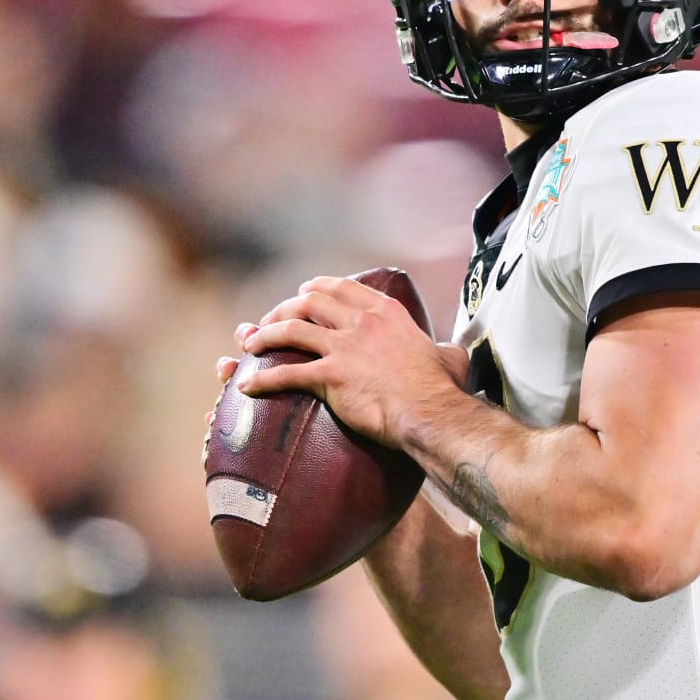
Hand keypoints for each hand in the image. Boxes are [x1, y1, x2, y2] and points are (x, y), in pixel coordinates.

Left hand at [211, 276, 467, 447]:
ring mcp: (344, 347)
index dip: (317, 287)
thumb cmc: (441, 389)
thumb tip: (451, 353)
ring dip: (266, 334)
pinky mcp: (331, 376)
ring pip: (291, 330)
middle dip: (284, 307)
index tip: (304, 291)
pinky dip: (264, 379)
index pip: (342, 288)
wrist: (430, 412)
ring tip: (251, 343)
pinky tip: (249, 386)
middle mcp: (361, 323)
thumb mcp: (449, 357)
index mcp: (385, 313)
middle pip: (310, 302)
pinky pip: (288, 374)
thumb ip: (444, 349)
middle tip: (271, 318)